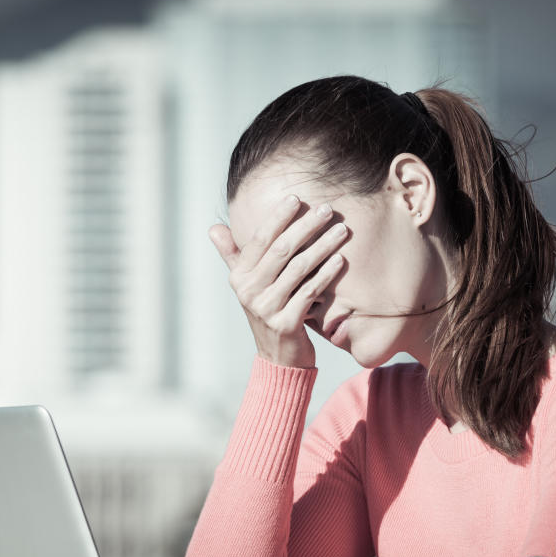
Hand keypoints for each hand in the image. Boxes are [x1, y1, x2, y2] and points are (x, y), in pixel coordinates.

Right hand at [209, 195, 348, 368]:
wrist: (278, 358)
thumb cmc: (267, 313)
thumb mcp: (245, 286)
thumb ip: (232, 255)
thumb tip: (213, 228)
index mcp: (239, 278)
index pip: (259, 239)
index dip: (277, 217)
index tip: (296, 198)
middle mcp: (249, 291)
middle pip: (281, 250)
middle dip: (306, 226)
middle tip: (328, 209)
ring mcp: (267, 308)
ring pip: (299, 268)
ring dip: (323, 246)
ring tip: (342, 230)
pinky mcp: (286, 323)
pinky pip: (310, 291)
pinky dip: (327, 273)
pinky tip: (341, 259)